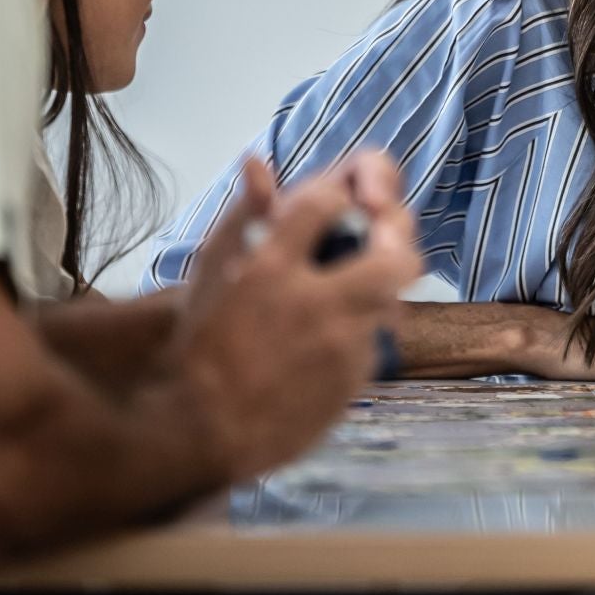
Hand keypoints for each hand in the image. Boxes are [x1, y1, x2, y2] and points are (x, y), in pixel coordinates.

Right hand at [171, 153, 421, 479]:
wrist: (200, 432)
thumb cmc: (198, 346)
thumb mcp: (209, 272)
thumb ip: (242, 216)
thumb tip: (258, 163)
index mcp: (272, 267)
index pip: (329, 200)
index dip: (340, 192)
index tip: (338, 201)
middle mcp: (315, 303)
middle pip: (395, 251)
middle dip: (396, 236)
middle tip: (379, 234)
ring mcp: (340, 345)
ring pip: (392, 299)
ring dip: (377, 288)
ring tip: (348, 290)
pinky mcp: (353, 381)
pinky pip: (375, 343)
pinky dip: (361, 334)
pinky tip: (332, 338)